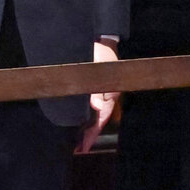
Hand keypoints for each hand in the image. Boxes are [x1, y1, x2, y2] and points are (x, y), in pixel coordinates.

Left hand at [78, 39, 117, 153]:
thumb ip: (95, 90)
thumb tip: (97, 108)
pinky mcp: (100, 89)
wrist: (102, 40)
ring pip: (96, 115)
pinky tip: (80, 123)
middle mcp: (110, 96)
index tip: (83, 148)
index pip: (101, 119)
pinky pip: (95, 108)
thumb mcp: (95, 70)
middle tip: (78, 150)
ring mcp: (106, 93)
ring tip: (78, 142)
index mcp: (111, 93)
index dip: (92, 134)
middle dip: (89, 136)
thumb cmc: (98, 53)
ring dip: (87, 128)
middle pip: (99, 120)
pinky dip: (88, 118)